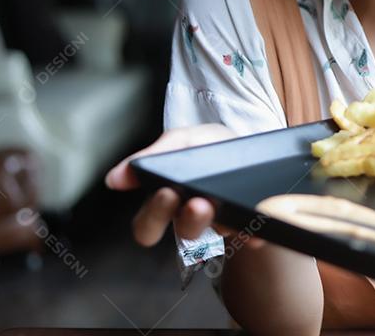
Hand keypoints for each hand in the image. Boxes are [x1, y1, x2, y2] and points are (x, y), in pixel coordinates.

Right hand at [105, 124, 262, 247]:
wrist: (260, 152)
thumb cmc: (216, 148)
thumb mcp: (188, 139)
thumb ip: (156, 153)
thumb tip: (115, 177)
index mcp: (171, 199)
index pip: (149, 224)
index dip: (154, 216)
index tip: (166, 193)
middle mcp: (194, 217)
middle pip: (181, 234)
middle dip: (187, 220)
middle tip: (197, 202)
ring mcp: (223, 223)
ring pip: (218, 235)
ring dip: (220, 222)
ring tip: (222, 204)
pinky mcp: (250, 226)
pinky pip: (251, 236)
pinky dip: (253, 230)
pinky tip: (256, 222)